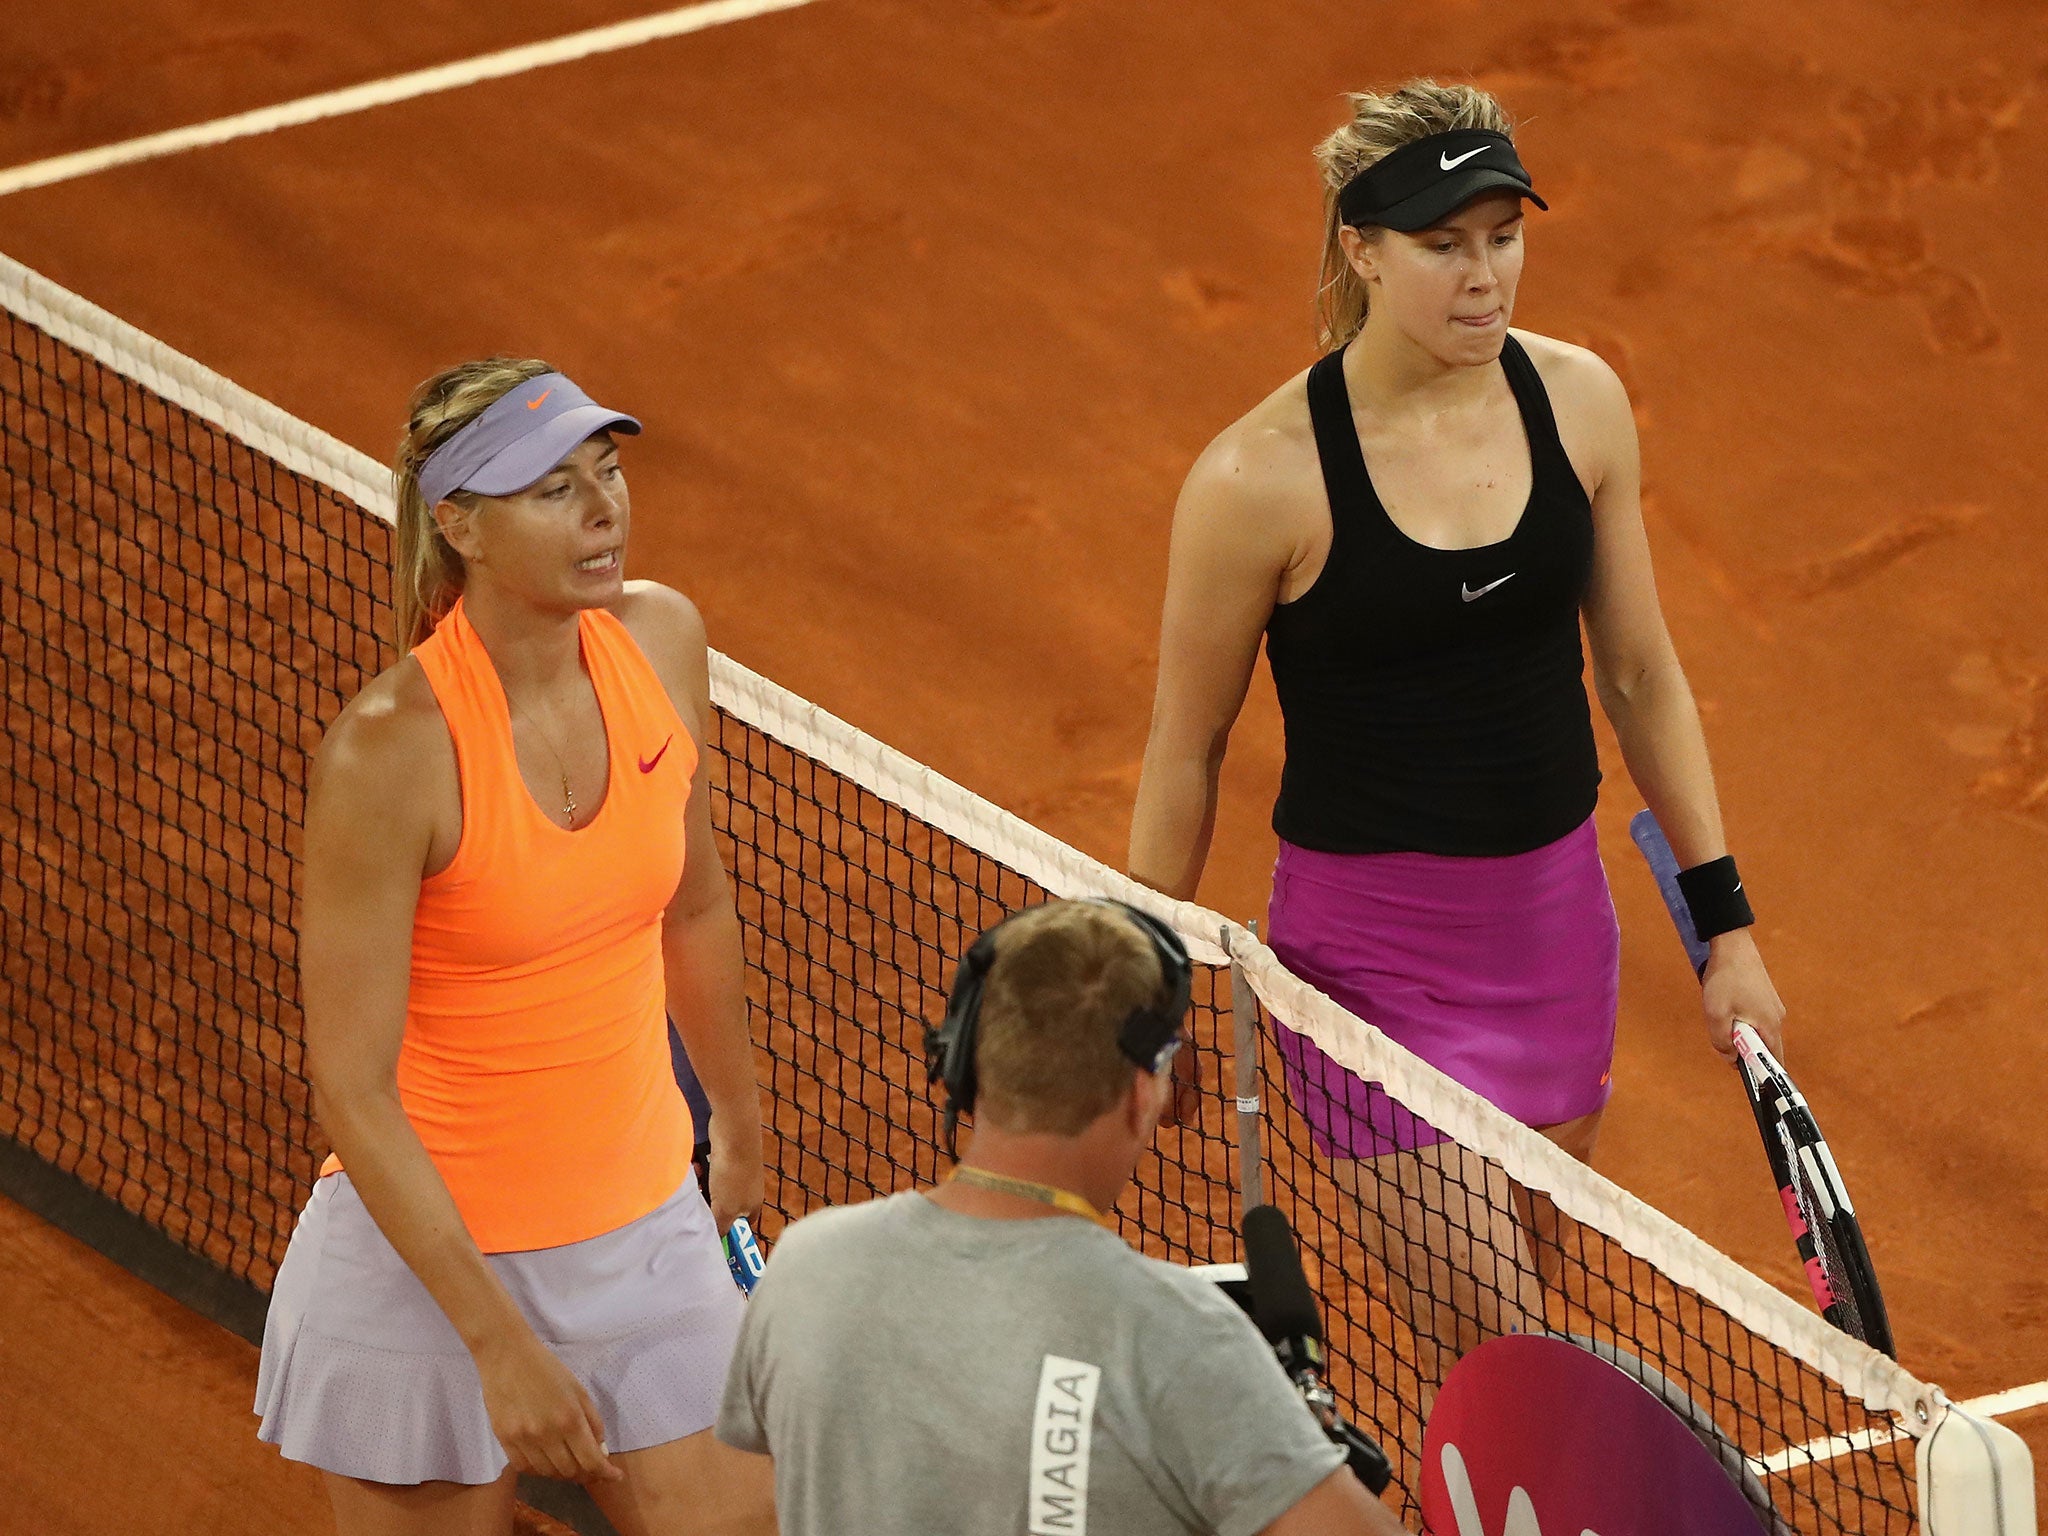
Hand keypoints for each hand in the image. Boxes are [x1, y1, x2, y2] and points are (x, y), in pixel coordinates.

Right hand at [473, 1327, 621, 1483]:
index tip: (615, 1476)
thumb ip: (593, 1421)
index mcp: (570, 1419)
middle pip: (570, 1472)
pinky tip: (545, 1459)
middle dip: (585, 1473)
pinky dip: (539, 1469)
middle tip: (590, 1466)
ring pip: (548, 1473)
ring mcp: (523, 1439)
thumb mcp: (578, 1390)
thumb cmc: (547, 1369)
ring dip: (563, 1472)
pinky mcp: (504, 1440)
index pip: (591, 1461)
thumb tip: (600, 1450)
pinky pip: (525, 1468)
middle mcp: (547, 1434)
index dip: (606, 1473)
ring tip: (568, 1460)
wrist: (507, 1356)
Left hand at [707, 1119, 764, 1235]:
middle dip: (707, 1205)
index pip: (741, 1226)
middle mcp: (748, 1191)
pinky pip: (712, 1171)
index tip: (709, 1230)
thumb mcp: (724, 1210)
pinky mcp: (728, 1158)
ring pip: (714, 1188)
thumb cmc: (733, 1175)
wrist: (734, 1135)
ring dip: (702, 1187)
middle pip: (724, 1207)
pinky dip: (702, 1170)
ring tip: (695, 1183)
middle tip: (696, 1205)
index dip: (726, 1229)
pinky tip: (697, 1166)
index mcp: (752, 1207)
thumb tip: (715, 1239)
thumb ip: (720, 1228)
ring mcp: (738, 1173)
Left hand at [1700, 928, 1784, 1064]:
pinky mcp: (1766, 997)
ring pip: (1758, 1031)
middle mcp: (1777, 1018)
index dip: (1760, 1072)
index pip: (1773, 1061)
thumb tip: (1731, 1059)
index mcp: (1770, 1026)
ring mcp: (1772, 1006)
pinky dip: (1742, 1020)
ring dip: (1741, 1033)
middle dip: (1745, 1050)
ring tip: (1723, 1019)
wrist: (1732, 946)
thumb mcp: (1716, 1014)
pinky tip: (1727, 1008)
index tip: (1746, 1076)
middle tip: (1724, 1041)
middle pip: (1764, 1047)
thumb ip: (1722, 1041)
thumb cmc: (1725, 980)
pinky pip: (1755, 1018)